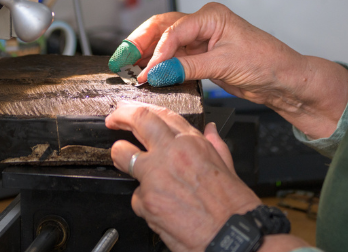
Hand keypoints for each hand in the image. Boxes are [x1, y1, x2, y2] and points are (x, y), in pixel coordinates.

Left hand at [106, 102, 260, 251]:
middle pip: (138, 120)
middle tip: (113, 120)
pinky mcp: (146, 200)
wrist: (233, 238)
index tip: (133, 111)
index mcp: (192, 144)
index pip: (161, 114)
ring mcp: (155, 175)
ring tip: (124, 161)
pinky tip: (158, 208)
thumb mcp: (228, 168)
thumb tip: (211, 130)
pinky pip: (135, 195)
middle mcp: (171, 154)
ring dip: (121, 156)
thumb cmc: (234, 208)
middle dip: (120, 116)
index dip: (143, 110)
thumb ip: (214, 146)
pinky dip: (144, 201)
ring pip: (123, 154)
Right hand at [126, 3, 347, 138]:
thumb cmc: (269, 63)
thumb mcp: (225, 65)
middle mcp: (204, 24)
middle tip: (121, 59)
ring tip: (128, 66)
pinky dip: (160, 65)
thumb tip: (158, 72)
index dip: (157, 52)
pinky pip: (174, 58)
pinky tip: (148, 73)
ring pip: (165, 42)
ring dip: (147, 55)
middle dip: (139, 43)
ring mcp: (202, 40)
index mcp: (211, 16)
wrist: (287, 81)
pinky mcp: (201, 56)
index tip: (146, 71)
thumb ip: (188, 68)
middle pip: (162, 29)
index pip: (174, 31)